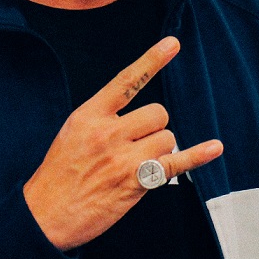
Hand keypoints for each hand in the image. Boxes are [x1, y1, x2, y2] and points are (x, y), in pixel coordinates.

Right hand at [23, 36, 223, 251]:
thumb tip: (136, 118)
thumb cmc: (58, 176)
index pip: (126, 80)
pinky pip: (176, 163)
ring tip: (137, 165)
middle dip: (154, 128)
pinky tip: (214, 147)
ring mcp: (123, 157)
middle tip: (137, 146)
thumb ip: (102, 120)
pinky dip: (199, 155)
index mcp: (89, 115)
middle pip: (158, 113)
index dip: (152, 60)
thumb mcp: (72, 134)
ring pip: (168, 138)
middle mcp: (108, 132)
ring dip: (160, 150)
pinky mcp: (136, 181)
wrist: (44, 215)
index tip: (173, 43)